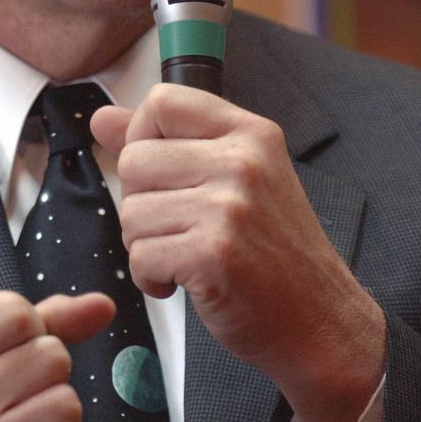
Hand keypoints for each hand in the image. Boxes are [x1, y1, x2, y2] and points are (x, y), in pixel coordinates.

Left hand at [92, 84, 384, 421]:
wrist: (319, 320)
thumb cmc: (275, 252)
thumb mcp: (235, 179)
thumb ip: (167, 143)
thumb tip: (101, 118)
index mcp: (249, 133)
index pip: (162, 101)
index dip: (141, 136)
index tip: (159, 173)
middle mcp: (241, 161)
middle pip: (134, 159)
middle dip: (140, 203)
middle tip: (177, 228)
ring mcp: (228, 207)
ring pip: (131, 212)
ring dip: (145, 245)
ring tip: (185, 256)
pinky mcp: (213, 253)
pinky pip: (140, 255)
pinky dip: (150, 277)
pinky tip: (182, 282)